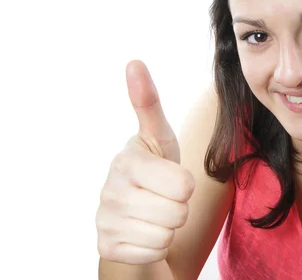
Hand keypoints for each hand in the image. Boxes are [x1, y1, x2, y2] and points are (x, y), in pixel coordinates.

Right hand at [96, 60, 194, 263]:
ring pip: (167, 234)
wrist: (135, 218)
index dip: (185, 186)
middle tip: (163, 200)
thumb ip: (148, 104)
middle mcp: (110, 189)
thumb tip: (134, 61)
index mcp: (127, 160)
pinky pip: (154, 252)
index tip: (168, 179)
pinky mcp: (107, 247)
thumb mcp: (159, 138)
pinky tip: (142, 234)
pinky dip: (155, 247)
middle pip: (178, 211)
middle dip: (178, 208)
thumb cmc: (154, 173)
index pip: (184, 185)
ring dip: (167, 228)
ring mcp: (105, 220)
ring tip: (153, 215)